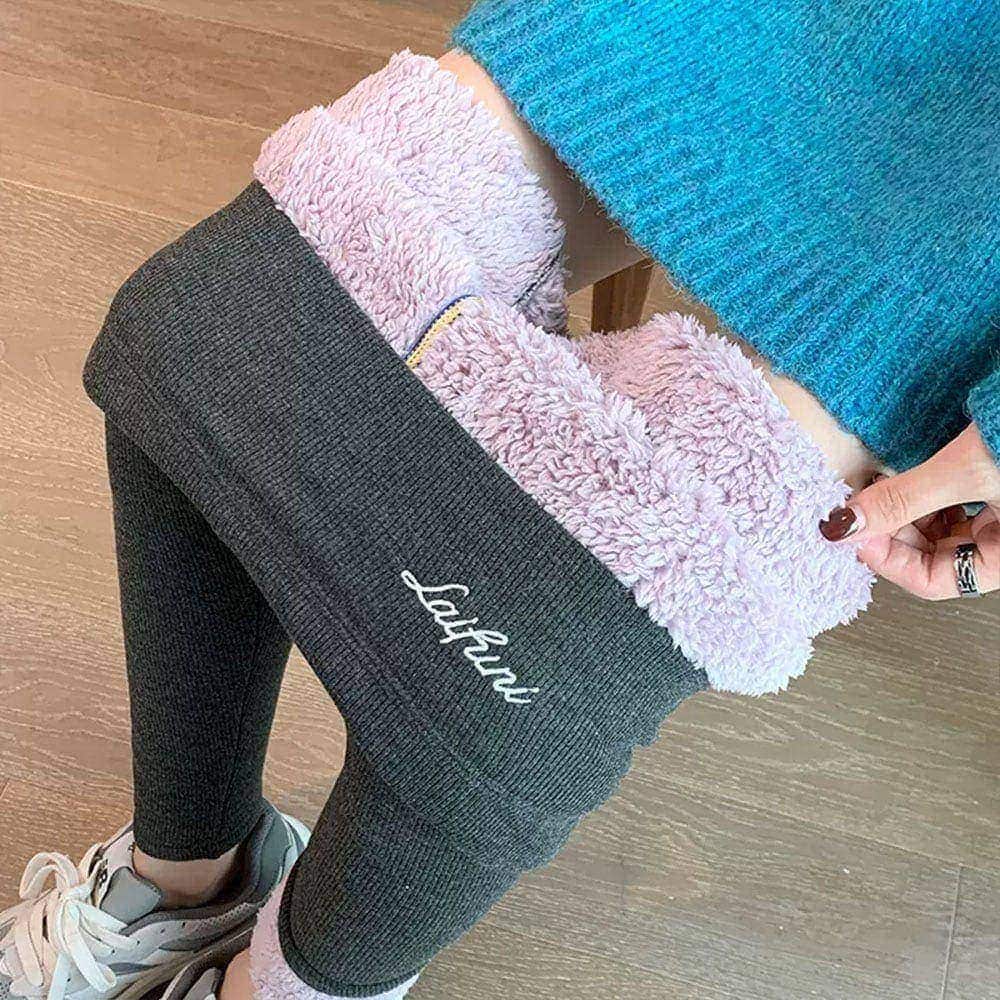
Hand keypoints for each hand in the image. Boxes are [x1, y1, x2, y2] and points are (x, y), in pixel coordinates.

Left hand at [818, 425, 999, 598]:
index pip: (934, 582)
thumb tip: (849, 523)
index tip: (856, 532)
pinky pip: (951, 503)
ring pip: (939, 529)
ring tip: (880, 488)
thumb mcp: (968, 470)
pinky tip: (903, 476)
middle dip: (893, 532)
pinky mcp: (996, 487)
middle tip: (861, 508)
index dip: (888, 560)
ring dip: (905, 512)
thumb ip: (906, 497)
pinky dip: (922, 493)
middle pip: (933, 555)